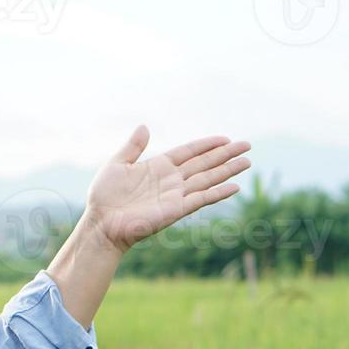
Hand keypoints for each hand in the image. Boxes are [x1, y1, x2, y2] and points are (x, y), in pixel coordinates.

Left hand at [81, 125, 250, 252]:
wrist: (101, 223)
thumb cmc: (104, 196)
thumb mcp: (116, 164)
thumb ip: (133, 147)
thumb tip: (144, 126)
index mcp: (158, 166)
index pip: (189, 152)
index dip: (206, 144)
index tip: (225, 138)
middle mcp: (171, 180)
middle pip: (204, 163)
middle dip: (225, 154)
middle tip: (247, 145)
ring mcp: (175, 195)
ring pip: (208, 179)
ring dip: (228, 170)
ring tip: (247, 161)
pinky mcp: (176, 210)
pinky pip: (202, 199)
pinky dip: (218, 193)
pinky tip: (234, 186)